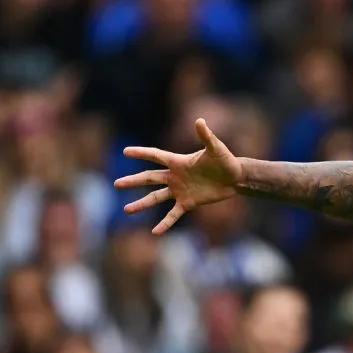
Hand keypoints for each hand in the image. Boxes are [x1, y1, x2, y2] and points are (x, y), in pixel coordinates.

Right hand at [114, 118, 244, 234]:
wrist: (235, 178)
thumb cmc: (225, 160)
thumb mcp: (215, 148)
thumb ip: (206, 136)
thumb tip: (200, 120)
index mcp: (178, 162)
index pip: (155, 156)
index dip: (141, 153)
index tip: (125, 152)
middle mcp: (175, 176)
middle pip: (149, 178)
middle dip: (133, 181)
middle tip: (116, 184)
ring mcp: (179, 190)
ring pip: (156, 197)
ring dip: (142, 204)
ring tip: (127, 210)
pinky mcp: (188, 203)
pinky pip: (173, 214)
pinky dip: (165, 223)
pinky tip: (154, 232)